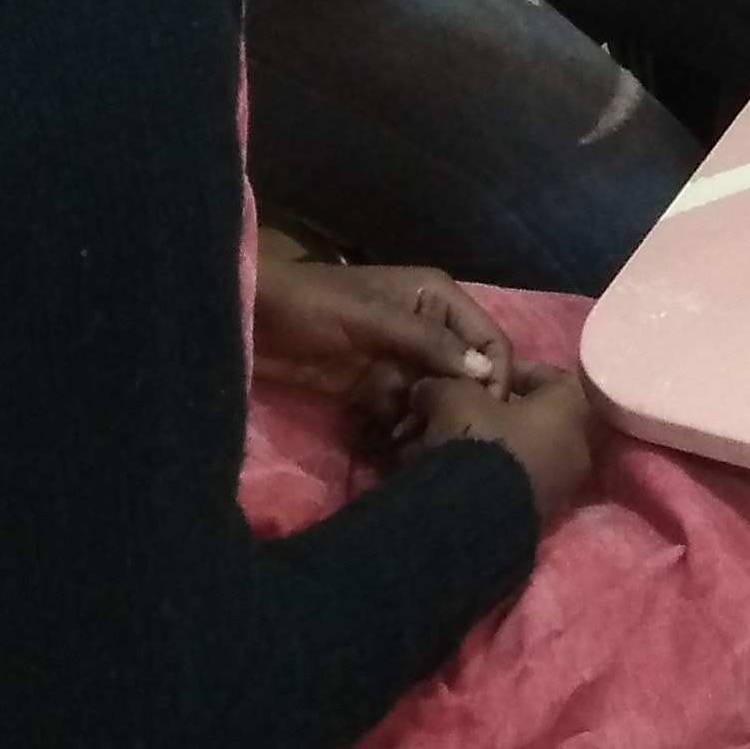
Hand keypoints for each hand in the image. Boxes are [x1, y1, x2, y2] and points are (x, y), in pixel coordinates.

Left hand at [252, 248, 513, 421]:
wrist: (253, 320)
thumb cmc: (314, 304)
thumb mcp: (373, 317)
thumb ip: (428, 342)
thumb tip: (485, 372)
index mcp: (438, 299)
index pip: (489, 339)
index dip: (497, 375)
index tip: (489, 414)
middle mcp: (428, 330)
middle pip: (467, 374)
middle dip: (463, 406)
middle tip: (449, 436)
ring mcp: (401, 362)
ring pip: (438, 400)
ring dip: (432, 424)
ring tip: (418, 445)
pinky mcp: (376, 389)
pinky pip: (404, 415)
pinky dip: (403, 433)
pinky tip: (396, 449)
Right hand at [418, 360, 596, 523]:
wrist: (477, 517)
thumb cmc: (481, 440)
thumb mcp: (454, 398)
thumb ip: (446, 385)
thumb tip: (428, 388)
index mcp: (570, 410)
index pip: (553, 377)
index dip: (518, 371)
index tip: (486, 375)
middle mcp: (576, 449)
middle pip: (536, 420)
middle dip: (497, 415)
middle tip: (462, 412)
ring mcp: (560, 489)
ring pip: (522, 456)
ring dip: (490, 449)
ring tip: (449, 447)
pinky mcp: (538, 519)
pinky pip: (514, 486)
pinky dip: (489, 478)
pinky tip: (453, 476)